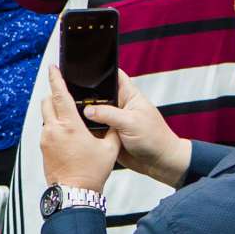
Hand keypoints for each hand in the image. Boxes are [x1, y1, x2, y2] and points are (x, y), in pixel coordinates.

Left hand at [40, 68, 120, 192]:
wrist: (75, 193)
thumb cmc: (91, 173)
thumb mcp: (109, 149)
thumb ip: (110, 130)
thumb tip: (111, 120)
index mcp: (69, 126)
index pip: (60, 95)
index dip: (56, 78)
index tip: (53, 68)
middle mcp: (53, 130)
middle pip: (48, 102)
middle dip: (55, 95)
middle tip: (65, 93)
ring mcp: (45, 139)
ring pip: (46, 116)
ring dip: (54, 112)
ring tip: (69, 116)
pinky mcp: (43, 148)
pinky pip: (46, 130)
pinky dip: (54, 126)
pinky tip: (67, 134)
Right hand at [81, 72, 190, 187]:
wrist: (159, 162)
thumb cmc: (155, 139)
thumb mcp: (131, 122)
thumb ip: (108, 114)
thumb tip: (87, 110)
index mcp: (129, 95)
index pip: (112, 75)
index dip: (99, 71)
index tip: (83, 73)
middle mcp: (119, 105)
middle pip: (97, 94)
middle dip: (86, 96)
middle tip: (76, 101)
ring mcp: (112, 119)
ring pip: (92, 112)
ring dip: (85, 115)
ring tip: (78, 117)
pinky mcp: (107, 133)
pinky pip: (92, 128)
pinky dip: (87, 130)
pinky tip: (81, 130)